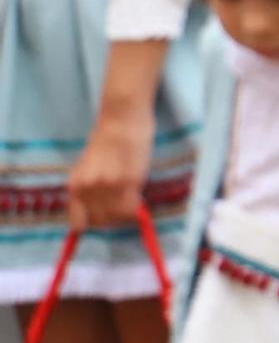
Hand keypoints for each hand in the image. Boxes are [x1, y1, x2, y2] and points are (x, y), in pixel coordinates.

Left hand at [68, 104, 154, 229]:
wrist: (122, 119)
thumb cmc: (106, 139)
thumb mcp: (87, 167)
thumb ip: (88, 188)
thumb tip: (97, 208)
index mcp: (75, 186)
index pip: (78, 223)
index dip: (93, 223)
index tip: (104, 217)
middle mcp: (88, 189)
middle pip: (99, 222)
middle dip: (112, 220)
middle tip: (122, 210)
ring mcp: (108, 187)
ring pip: (117, 218)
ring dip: (126, 215)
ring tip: (132, 203)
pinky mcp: (129, 181)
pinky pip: (132, 209)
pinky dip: (137, 211)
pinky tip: (140, 200)